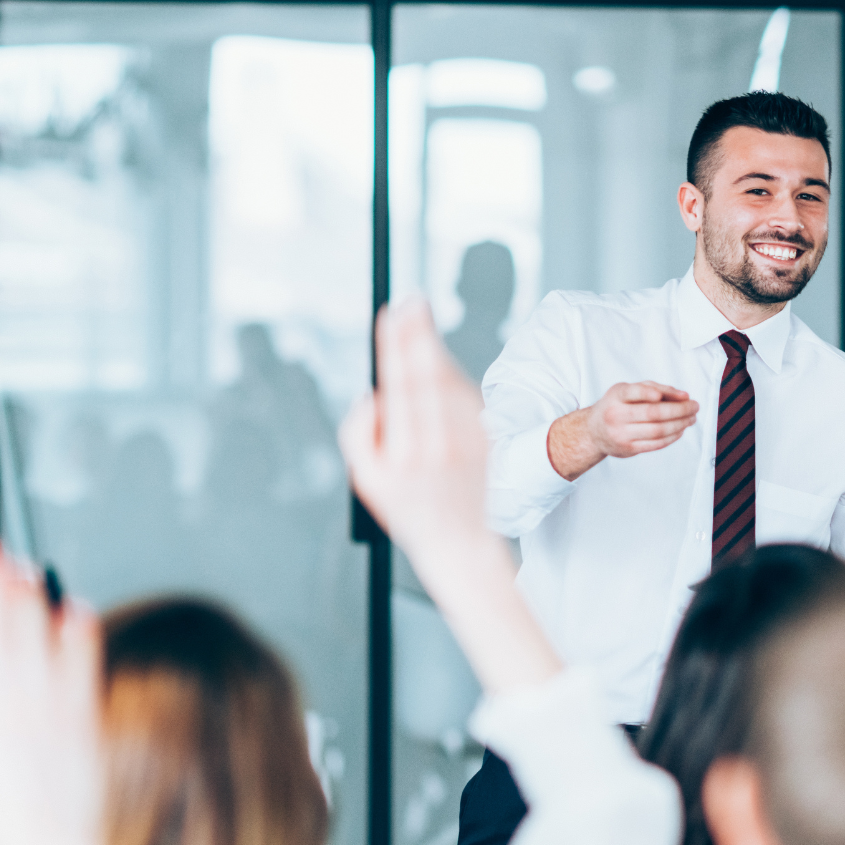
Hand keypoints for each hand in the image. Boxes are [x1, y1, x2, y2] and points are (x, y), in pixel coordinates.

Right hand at [340, 297, 561, 693]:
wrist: (459, 541)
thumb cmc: (409, 510)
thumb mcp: (367, 481)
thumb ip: (359, 435)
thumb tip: (372, 395)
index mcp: (406, 452)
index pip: (399, 385)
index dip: (396, 347)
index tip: (392, 316)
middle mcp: (439, 443)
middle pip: (427, 374)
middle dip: (417, 334)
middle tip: (412, 302)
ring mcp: (466, 440)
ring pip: (449, 381)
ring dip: (434, 348)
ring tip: (419, 320)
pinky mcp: (484, 438)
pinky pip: (466, 395)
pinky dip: (451, 373)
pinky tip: (437, 359)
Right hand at [548, 382, 698, 478]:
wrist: (594, 431)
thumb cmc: (617, 405)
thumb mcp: (628, 390)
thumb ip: (655, 388)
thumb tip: (684, 396)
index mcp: (616, 396)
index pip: (635, 392)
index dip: (654, 392)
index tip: (677, 394)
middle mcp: (616, 415)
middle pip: (653, 413)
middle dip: (679, 410)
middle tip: (695, 406)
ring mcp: (621, 435)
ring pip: (658, 431)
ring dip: (680, 424)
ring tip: (692, 418)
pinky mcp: (629, 449)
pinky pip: (656, 444)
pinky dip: (673, 437)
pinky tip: (681, 430)